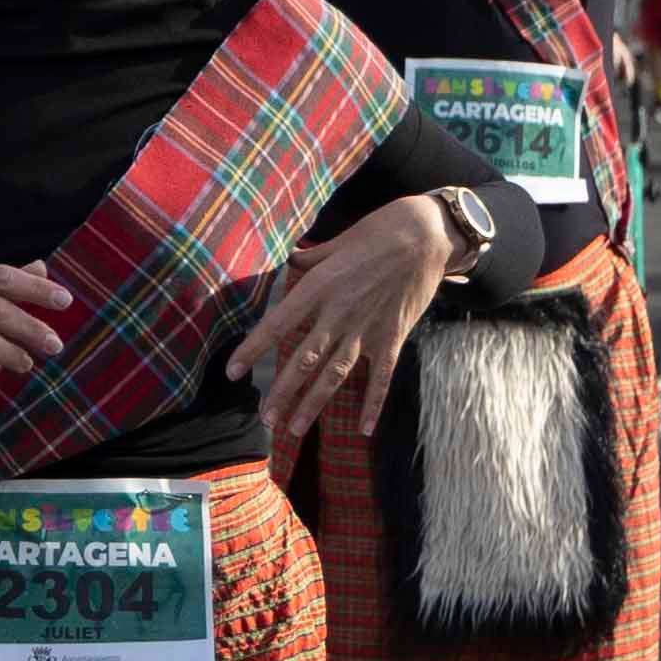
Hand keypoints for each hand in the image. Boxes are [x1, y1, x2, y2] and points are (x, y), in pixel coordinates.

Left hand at [233, 194, 459, 446]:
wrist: (427, 236)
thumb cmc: (379, 231)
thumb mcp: (337, 241)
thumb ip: (312, 260)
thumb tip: (293, 262)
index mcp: (320, 287)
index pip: (278, 324)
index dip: (253, 349)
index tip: (232, 371)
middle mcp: (339, 313)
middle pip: (304, 359)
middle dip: (283, 391)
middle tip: (265, 417)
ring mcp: (367, 329)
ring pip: (335, 374)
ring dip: (313, 404)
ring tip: (294, 429)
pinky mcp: (393, 337)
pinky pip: (381, 378)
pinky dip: (373, 404)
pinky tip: (364, 429)